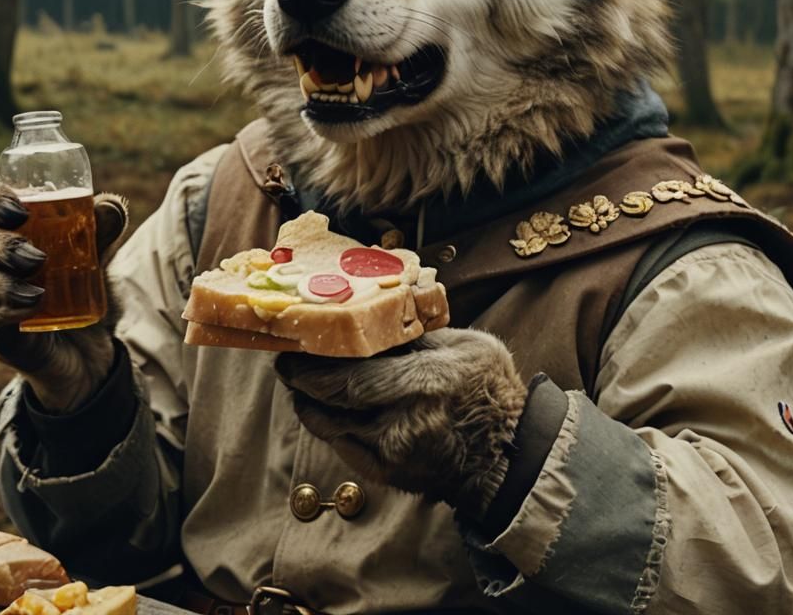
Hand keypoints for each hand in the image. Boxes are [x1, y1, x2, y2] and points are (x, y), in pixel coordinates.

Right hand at [0, 179, 128, 412]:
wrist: (93, 342)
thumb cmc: (85, 284)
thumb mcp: (101, 251)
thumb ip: (105, 225)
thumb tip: (108, 206)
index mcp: (8, 228)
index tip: (19, 210)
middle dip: (2, 245)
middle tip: (37, 256)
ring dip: (6, 280)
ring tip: (40, 281)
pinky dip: (6, 308)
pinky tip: (33, 304)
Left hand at [276, 328, 526, 515]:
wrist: (506, 455)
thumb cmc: (487, 390)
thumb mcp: (464, 345)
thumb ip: (418, 336)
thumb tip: (376, 317)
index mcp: (426, 383)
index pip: (353, 378)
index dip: (314, 366)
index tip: (292, 348)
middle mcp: (406, 422)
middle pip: (334, 403)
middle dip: (301, 382)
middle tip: (286, 363)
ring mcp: (394, 454)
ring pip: (332, 428)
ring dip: (309, 404)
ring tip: (299, 382)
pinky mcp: (389, 475)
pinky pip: (344, 448)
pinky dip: (329, 426)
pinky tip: (325, 409)